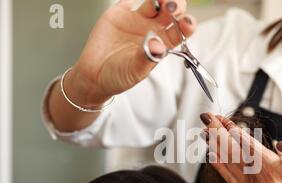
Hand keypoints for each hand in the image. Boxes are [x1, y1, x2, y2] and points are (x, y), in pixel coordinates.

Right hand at [68, 0, 194, 105]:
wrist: (95, 76)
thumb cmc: (119, 77)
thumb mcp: (135, 71)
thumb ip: (146, 57)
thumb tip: (157, 45)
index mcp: (163, 44)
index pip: (180, 32)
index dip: (187, 25)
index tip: (187, 23)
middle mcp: (154, 30)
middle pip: (172, 12)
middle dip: (175, 6)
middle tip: (171, 5)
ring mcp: (138, 20)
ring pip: (155, 2)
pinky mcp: (121, 13)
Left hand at [200, 113, 281, 182]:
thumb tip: (278, 144)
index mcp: (272, 167)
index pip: (247, 143)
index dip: (232, 129)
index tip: (223, 119)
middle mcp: (256, 176)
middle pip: (232, 149)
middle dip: (218, 132)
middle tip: (207, 118)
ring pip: (227, 161)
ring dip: (215, 145)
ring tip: (204, 132)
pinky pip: (227, 177)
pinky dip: (218, 166)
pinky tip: (210, 155)